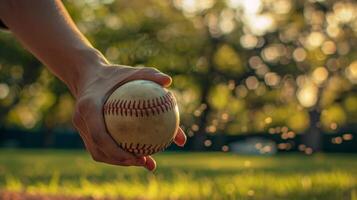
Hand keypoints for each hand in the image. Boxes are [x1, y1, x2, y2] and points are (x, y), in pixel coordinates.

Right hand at [72, 64, 186, 170]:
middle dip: (121, 160)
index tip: (138, 157)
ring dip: (120, 161)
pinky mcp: (84, 131)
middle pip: (98, 150)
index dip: (116, 151)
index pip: (100, 135)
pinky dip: (117, 153)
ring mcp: (81, 127)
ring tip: (145, 162)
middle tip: (145, 162)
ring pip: (98, 152)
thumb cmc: (114, 73)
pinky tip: (137, 152)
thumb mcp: (132, 71)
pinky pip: (100, 147)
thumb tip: (169, 81)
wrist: (88, 73)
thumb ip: (149, 74)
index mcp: (88, 106)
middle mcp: (81, 119)